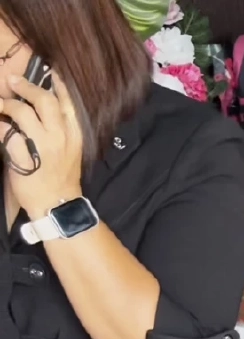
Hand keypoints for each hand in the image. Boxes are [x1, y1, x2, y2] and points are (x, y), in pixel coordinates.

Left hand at [0, 73, 83, 217]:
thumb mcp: (70, 149)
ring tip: (1, 104)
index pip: (68, 102)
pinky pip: (6, 133)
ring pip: (23, 113)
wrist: (57, 203)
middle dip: (27, 88)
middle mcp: (60, 136)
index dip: (58, 83)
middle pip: (45, 101)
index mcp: (74, 133)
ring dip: (8, 105)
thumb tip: (43, 107)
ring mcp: (42, 146)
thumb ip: (60, 128)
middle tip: (14, 81)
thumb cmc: (62, 176)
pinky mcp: (23, 156)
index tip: (50, 69)